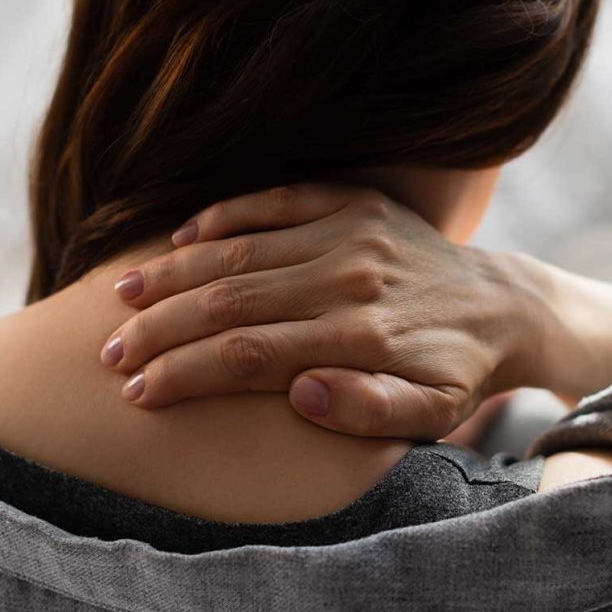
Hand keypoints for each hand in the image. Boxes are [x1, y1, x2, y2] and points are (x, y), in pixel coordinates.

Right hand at [100, 184, 542, 439]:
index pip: (249, 355)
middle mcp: (348, 278)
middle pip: (232, 300)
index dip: (186, 373)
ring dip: (176, 272)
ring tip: (121, 294)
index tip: (137, 391)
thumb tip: (300, 395)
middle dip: (162, 327)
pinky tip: (182, 237)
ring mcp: (350, 231)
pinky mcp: (354, 200)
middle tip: (110, 350)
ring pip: (242, 249)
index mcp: (360, 337)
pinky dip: (226, 215)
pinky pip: (277, 198)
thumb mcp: (433, 412)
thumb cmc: (456, 370)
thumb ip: (371, 411)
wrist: (501, 305)